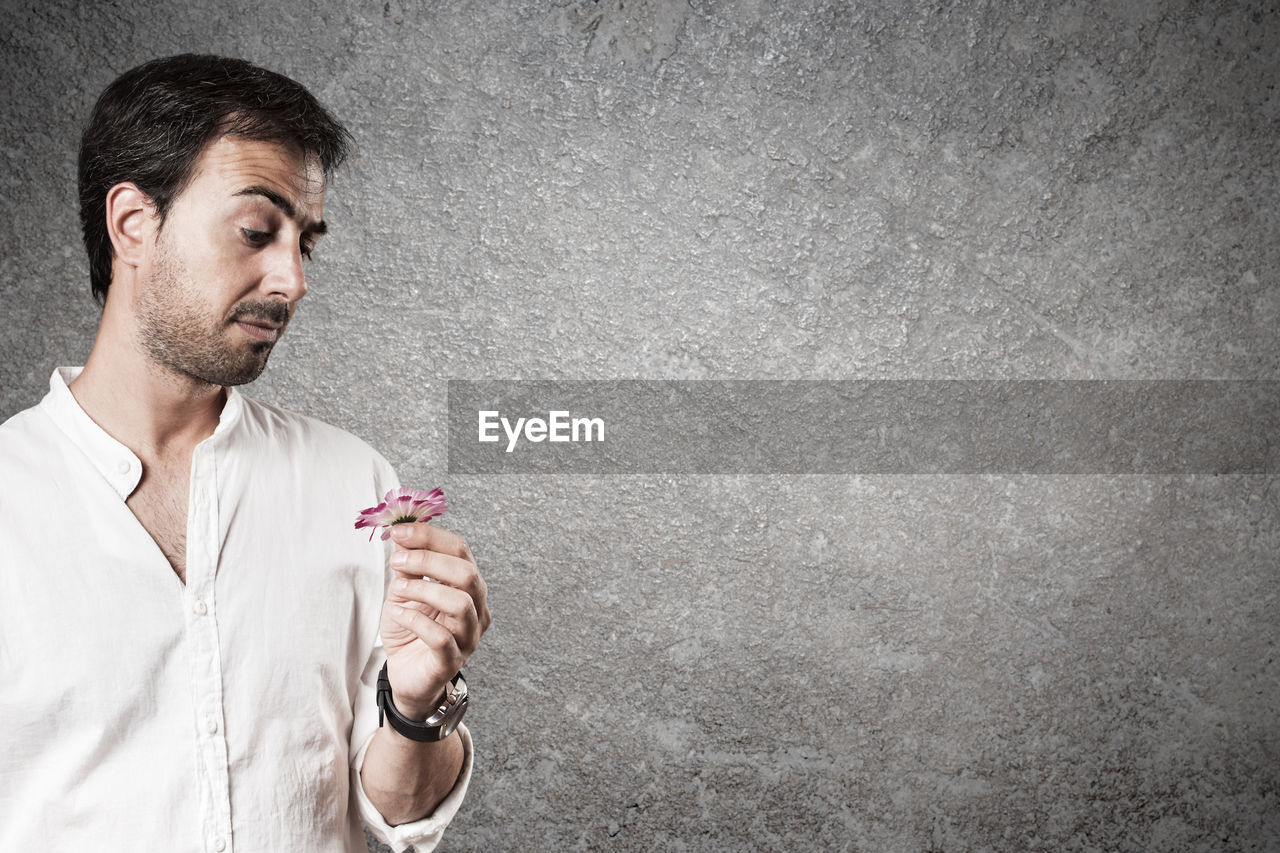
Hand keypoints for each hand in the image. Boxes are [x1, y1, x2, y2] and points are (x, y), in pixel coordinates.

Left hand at [381, 522, 490, 719]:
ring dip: (425, 589)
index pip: (460, 550)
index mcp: (468, 586)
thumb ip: (408, 564)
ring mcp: (468, 636)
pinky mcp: (452, 661)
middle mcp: (476, 609)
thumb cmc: (410, 629)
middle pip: (467, 574)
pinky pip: (441, 638)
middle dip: (429, 560)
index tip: (399, 531)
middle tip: (397, 561)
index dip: (430, 537)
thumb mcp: (404, 590)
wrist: (405, 674)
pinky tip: (399, 614)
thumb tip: (403, 534)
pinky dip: (416, 621)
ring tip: (400, 588)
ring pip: (460, 604)